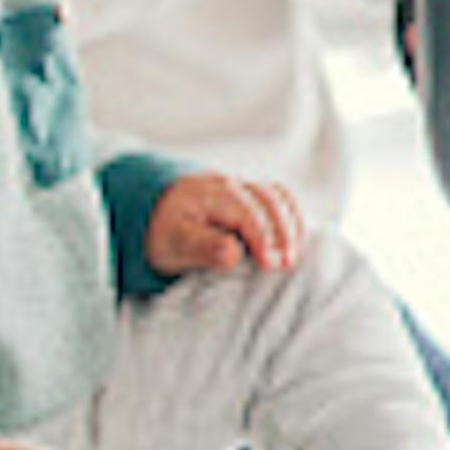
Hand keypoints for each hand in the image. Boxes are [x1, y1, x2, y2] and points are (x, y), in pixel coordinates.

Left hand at [147, 168, 304, 275]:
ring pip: (278, 196)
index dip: (262, 238)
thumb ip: (203, 247)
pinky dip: (291, 218)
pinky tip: (293, 240)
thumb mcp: (173, 244)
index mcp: (210, 194)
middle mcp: (231, 184)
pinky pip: (279, 198)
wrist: (156, 212)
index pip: (246, 213)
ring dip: (291, 225)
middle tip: (287, 264)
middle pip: (268, 200)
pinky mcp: (251, 194)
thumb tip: (234, 253)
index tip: (270, 265)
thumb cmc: (166, 231)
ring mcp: (243, 186)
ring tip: (293, 255)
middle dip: (282, 233)